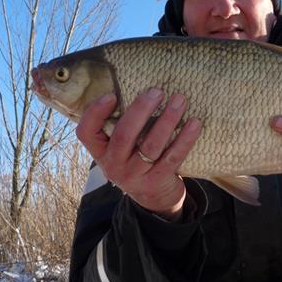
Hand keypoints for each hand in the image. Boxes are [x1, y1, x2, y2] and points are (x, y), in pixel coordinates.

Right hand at [76, 88, 201, 220]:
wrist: (153, 197)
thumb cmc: (135, 158)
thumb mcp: (120, 147)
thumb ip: (120, 124)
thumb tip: (134, 83)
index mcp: (100, 151)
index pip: (86, 132)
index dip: (96, 112)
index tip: (111, 94)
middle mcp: (113, 164)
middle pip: (123, 135)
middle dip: (141, 110)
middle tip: (157, 91)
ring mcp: (135, 175)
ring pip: (151, 145)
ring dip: (167, 120)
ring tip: (180, 100)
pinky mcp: (158, 180)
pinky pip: (173, 157)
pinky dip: (185, 139)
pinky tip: (195, 123)